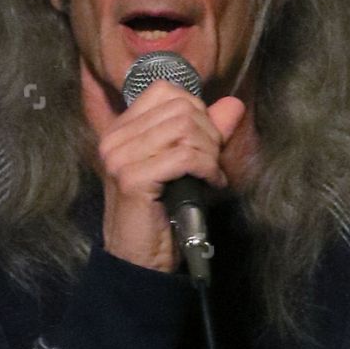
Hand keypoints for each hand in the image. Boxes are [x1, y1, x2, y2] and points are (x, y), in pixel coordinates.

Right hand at [94, 79, 246, 272]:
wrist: (139, 257)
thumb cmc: (163, 211)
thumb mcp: (186, 164)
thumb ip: (207, 132)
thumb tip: (233, 104)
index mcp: (122, 129)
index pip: (165, 91)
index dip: (196, 110)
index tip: (206, 140)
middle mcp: (116, 138)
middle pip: (181, 108)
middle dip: (209, 134)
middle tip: (212, 162)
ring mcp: (121, 157)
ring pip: (185, 130)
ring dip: (210, 154)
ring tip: (210, 175)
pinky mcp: (133, 178)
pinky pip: (185, 157)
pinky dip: (208, 170)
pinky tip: (210, 185)